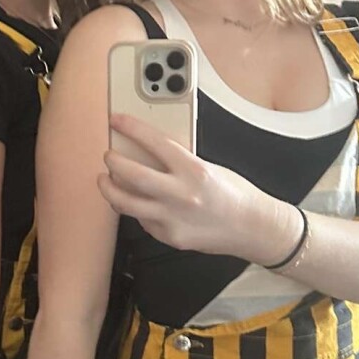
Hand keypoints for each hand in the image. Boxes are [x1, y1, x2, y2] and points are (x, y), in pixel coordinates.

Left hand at [102, 114, 278, 258]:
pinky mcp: (170, 236)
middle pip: (132, 176)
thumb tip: (148, 153)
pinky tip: (138, 203)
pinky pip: (142, 220)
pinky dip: (136, 209)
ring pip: (126, 204)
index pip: (154, 143)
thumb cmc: (235, 195)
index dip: (131, 129)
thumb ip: (179, 162)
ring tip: (106, 181)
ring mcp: (173, 218)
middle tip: (108, 156)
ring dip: (110, 190)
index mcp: (194, 170)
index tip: (117, 121)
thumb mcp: (208, 167)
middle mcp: (181, 195)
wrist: (252, 227)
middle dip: (113, 163)